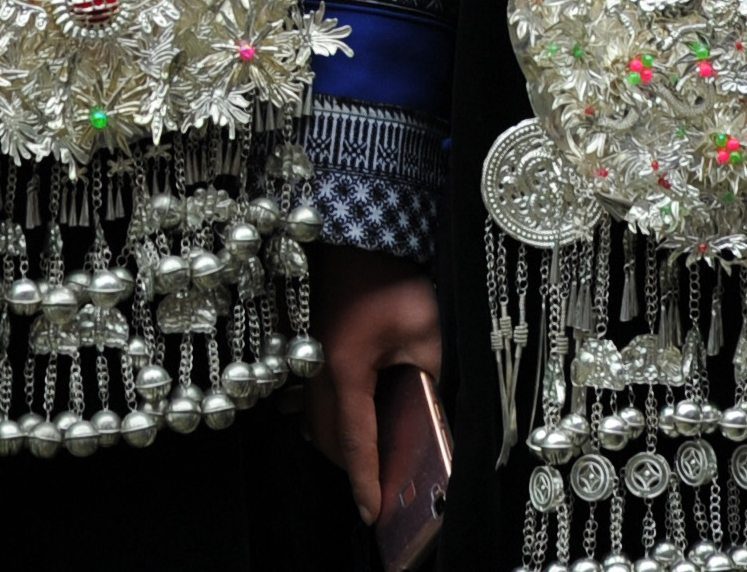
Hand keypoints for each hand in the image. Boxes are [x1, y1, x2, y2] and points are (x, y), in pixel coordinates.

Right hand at [308, 243, 442, 523]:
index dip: (364, 479)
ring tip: (372, 459)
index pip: (354, 440)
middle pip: (327, 435)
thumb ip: (430, 378)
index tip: (372, 512)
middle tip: (380, 489)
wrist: (368, 233)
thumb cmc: (398, 276)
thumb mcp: (429, 330)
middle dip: (352, 466)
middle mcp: (319, 367)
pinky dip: (332, 415)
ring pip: (316, 417)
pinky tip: (353, 419)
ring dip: (340, 440)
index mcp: (345, 369)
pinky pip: (316, 393)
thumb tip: (434, 416)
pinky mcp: (315, 343)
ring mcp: (312, 354)